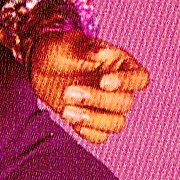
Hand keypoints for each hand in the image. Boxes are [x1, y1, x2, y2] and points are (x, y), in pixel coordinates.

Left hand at [29, 30, 149, 144]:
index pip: (140, 78)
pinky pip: (101, 136)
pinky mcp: (92, 122)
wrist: (40, 66)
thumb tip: (101, 54)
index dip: (128, 83)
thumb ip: (85, 48)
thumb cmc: (58, 50)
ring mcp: (106, 107)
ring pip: (117, 124)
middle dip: (98, 100)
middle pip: (126, 103)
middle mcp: (118, 88)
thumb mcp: (67, 43)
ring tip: (66, 111)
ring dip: (93, 120)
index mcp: (120, 64)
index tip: (103, 82)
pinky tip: (71, 120)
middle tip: (68, 92)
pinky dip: (88, 132)